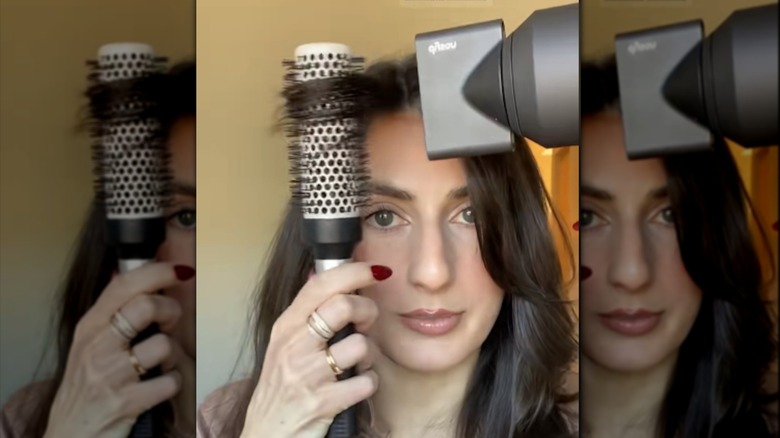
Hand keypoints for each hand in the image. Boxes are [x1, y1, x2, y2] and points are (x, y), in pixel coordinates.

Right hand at [44, 263, 194, 437]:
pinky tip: (160, 386)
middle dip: (170, 310)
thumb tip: (129, 272)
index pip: (125, 285)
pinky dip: (172, 383)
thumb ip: (111, 311)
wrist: (70, 434)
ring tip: (161, 362)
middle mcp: (97, 346)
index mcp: (91, 326)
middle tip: (168, 323)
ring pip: (163, 344)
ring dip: (174, 354)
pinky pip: (170, 381)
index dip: (158, 272)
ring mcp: (111, 375)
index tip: (181, 271)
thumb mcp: (89, 343)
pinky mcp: (126, 402)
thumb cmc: (87, 385)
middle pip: (146, 306)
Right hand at [240, 262, 389, 437]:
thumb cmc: (280, 387)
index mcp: (286, 326)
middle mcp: (294, 346)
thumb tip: (322, 275)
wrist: (266, 435)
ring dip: (369, 354)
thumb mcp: (283, 345)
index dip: (353, 271)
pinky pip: (366, 381)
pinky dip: (369, 383)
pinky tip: (356, 385)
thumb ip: (304, 313)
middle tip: (365, 323)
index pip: (321, 285)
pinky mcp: (324, 402)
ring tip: (358, 362)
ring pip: (360, 345)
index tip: (375, 270)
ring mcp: (308, 375)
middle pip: (343, 306)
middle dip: (367, 310)